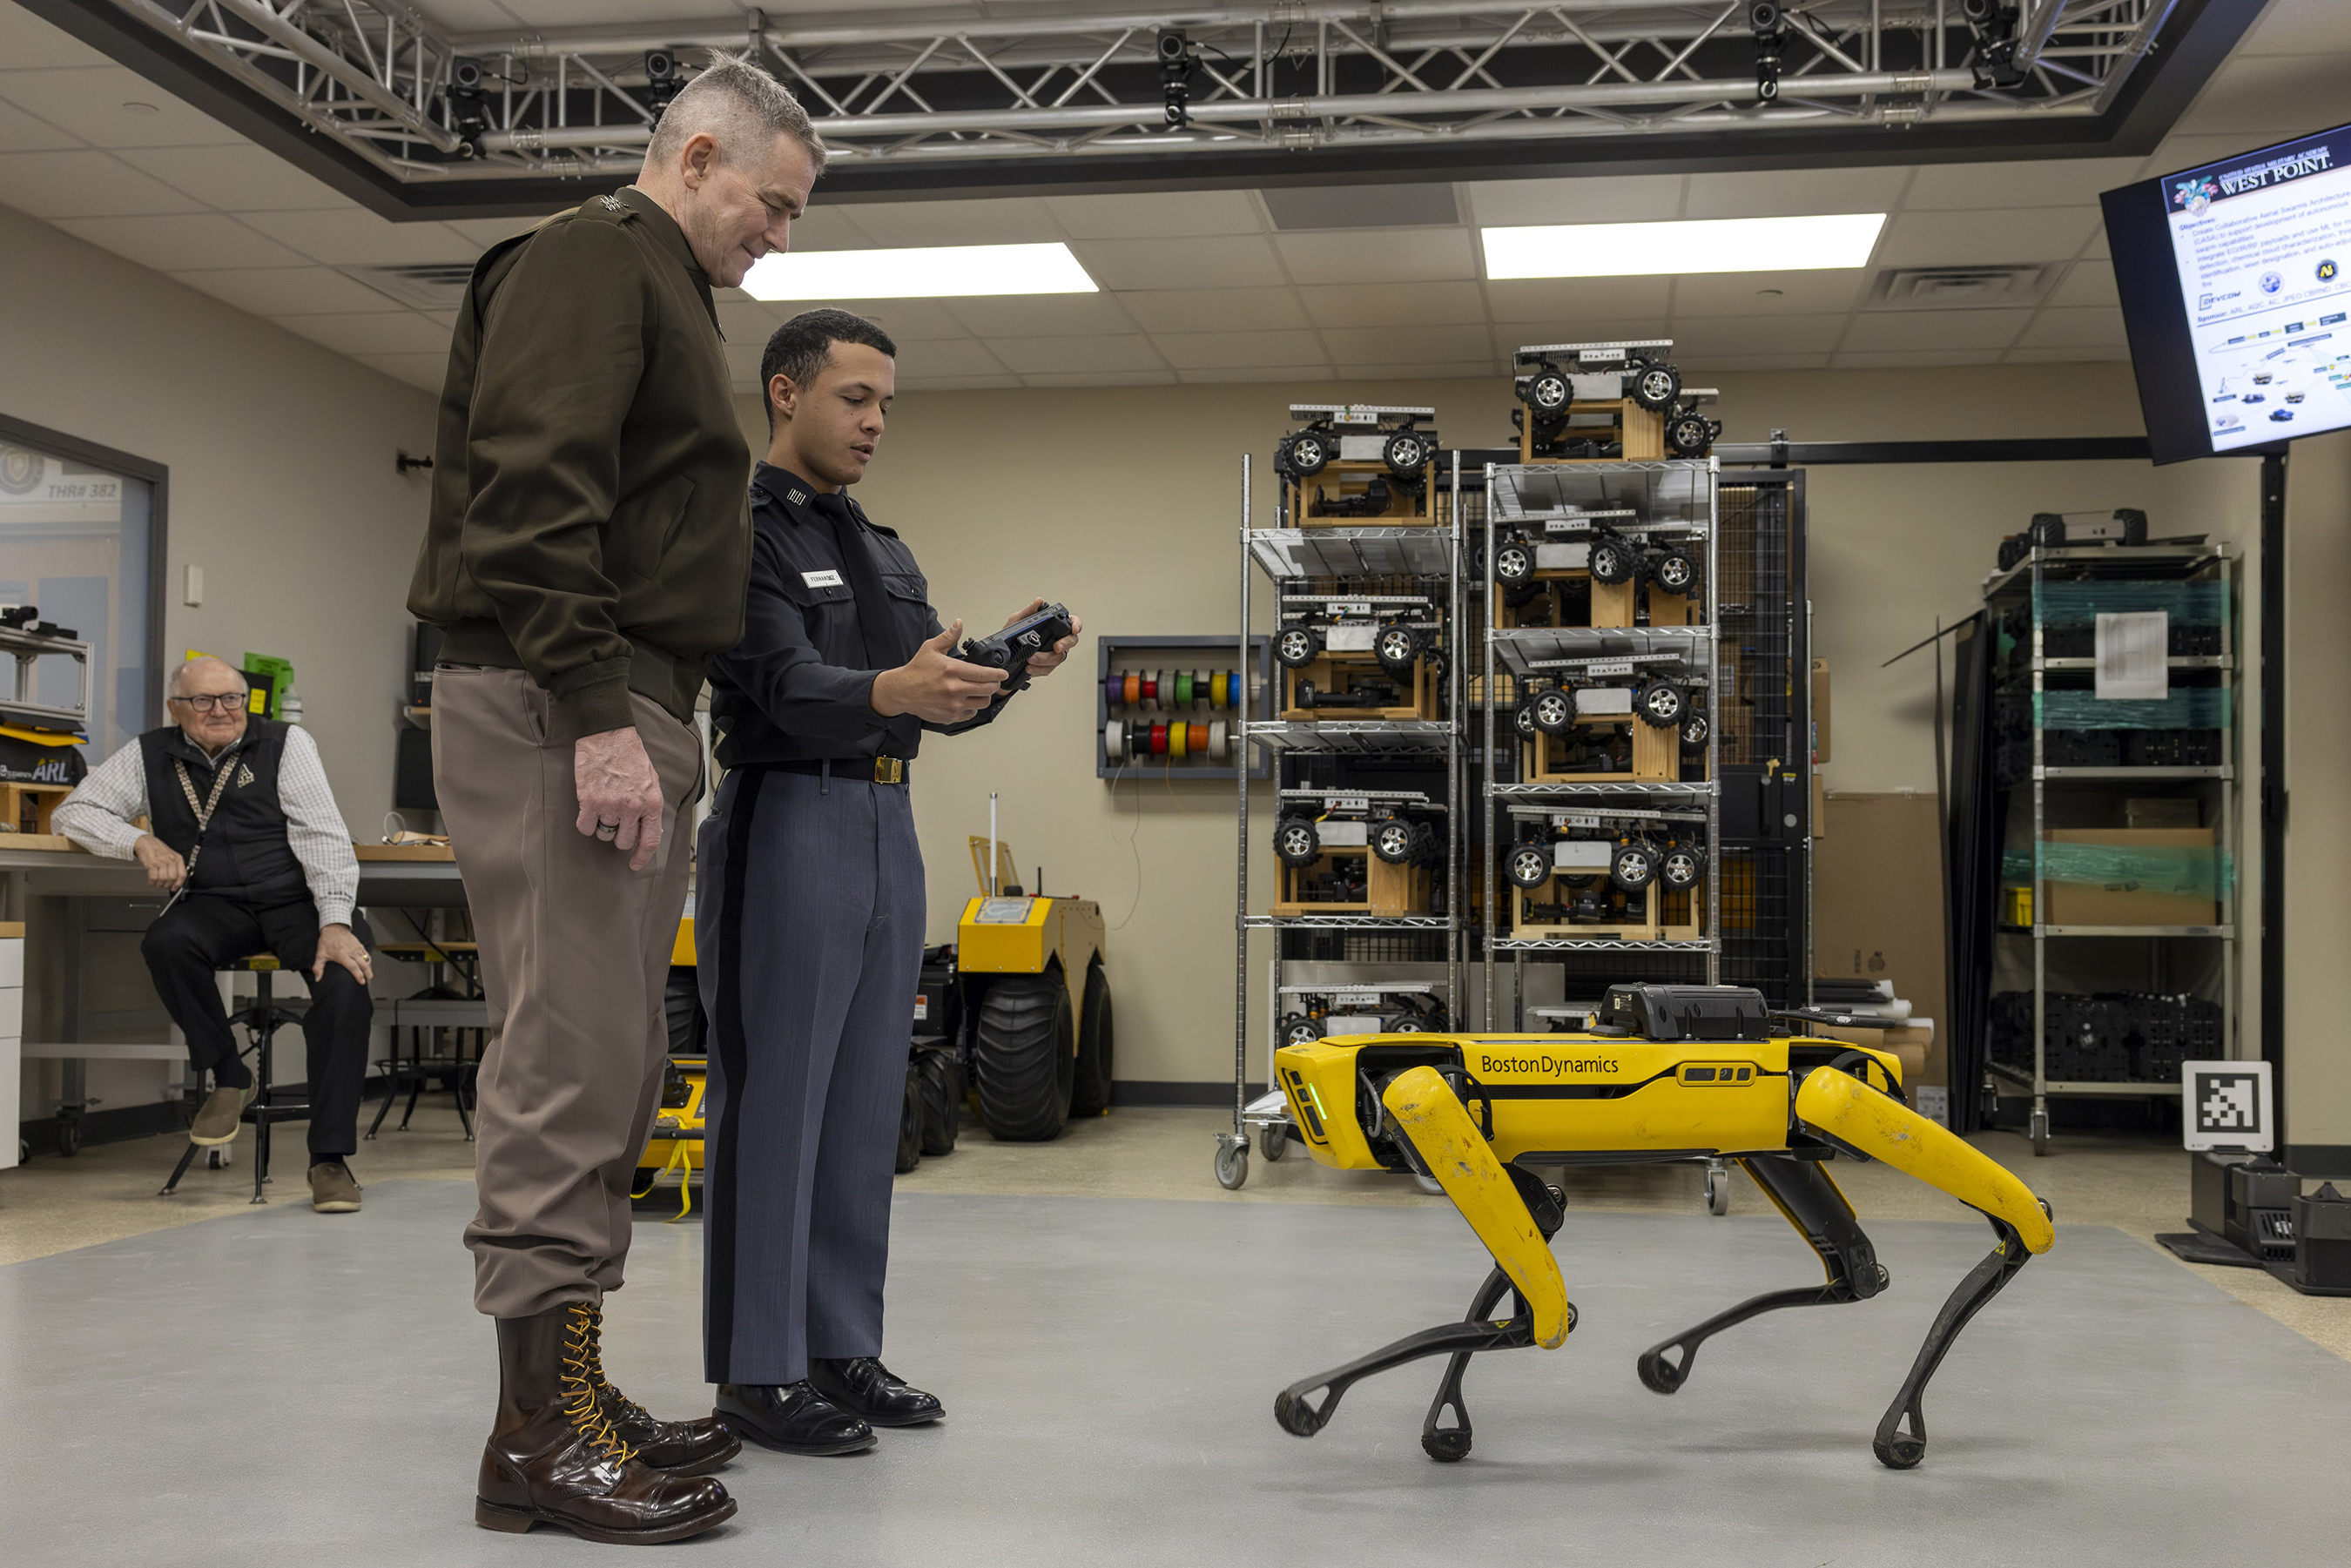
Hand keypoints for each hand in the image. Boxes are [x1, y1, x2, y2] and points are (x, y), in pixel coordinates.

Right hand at [132, 833, 185, 890]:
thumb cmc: (158, 849)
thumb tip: (175, 880)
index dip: (179, 884)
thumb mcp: (171, 855)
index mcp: (178, 858)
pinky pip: (153, 877)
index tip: (174, 888)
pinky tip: (151, 882)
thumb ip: (174, 866)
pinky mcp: (152, 863)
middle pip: (172, 878)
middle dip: (167, 885)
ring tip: (157, 883)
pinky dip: (152, 882)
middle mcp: (171, 859)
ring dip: (159, 884)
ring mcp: (161, 861)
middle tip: (163, 885)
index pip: (182, 875)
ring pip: (163, 879)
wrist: (146, 842)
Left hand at [313, 923, 372, 986]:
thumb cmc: (327, 941)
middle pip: (364, 965)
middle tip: (368, 982)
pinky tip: (368, 966)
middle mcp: (351, 952)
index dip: (359, 976)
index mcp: (342, 955)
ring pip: (367, 960)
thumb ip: (318, 968)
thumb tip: (317, 979)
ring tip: (369, 976)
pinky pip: (367, 954)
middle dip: (368, 974)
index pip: (354, 967)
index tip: (362, 982)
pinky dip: (369, 961)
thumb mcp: (320, 954)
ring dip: (369, 969)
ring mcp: (357, 948)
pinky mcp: (359, 945)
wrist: (333, 928)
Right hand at [574, 726, 665, 871]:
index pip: (650, 840)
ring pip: (604, 835)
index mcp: (651, 802)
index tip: (634, 864)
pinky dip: (585, 822)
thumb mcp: (651, 781)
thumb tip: (649, 830)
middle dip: (618, 834)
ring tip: (603, 804)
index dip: (642, 856)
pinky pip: (585, 827)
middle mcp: (633, 807)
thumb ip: (650, 807)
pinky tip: (588, 807)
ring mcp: (611, 805)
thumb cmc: (630, 756)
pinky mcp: (589, 801)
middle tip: (615, 818)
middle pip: (624, 841)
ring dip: (602, 825)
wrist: (608, 734)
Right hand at [871, 621, 1010, 724]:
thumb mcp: (931, 648)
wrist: (902, 691)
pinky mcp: (950, 716)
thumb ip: (948, 636)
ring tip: (980, 691)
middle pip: (987, 690)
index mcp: (952, 670)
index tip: (1002, 673)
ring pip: (982, 703)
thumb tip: (959, 624)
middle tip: (994, 682)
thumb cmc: (916, 671)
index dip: (997, 674)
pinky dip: (972, 707)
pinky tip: (967, 700)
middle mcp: (954, 689)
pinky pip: (970, 714)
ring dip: (984, 696)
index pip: (983, 673)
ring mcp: (953, 704)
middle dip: (994, 685)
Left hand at [1001, 598, 1082, 678]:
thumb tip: (1038, 601)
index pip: (1071, 622)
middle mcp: (1057, 639)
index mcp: (1053, 625)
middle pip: (1071, 641)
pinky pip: (1048, 669)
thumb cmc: (1011, 636)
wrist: (1003, 655)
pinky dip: (1039, 669)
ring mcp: (1053, 653)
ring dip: (1046, 659)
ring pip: (1059, 657)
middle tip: (1056, 647)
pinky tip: (1030, 667)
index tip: (1074, 629)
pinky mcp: (1046, 666)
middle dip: (1065, 644)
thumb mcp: (1017, 621)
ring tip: (1032, 659)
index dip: (1076, 625)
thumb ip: (1028, 611)